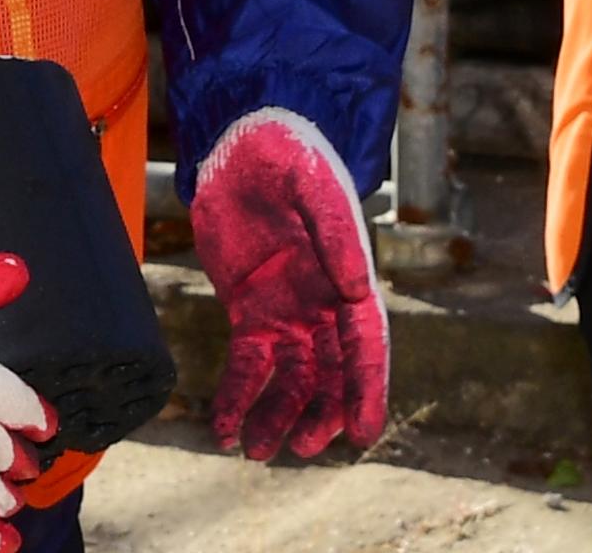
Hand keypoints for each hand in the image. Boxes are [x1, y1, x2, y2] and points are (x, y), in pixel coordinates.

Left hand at [190, 109, 387, 460]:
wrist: (240, 141)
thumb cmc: (288, 152)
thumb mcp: (312, 183)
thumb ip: (334, 231)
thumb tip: (355, 287)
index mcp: (349, 278)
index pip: (366, 344)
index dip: (367, 389)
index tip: (363, 433)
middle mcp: (324, 304)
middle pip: (330, 374)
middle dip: (320, 414)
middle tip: (301, 445)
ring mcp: (287, 311)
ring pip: (290, 379)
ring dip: (277, 416)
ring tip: (255, 449)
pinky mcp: (250, 312)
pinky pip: (248, 365)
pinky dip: (238, 398)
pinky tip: (224, 426)